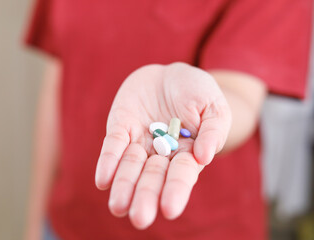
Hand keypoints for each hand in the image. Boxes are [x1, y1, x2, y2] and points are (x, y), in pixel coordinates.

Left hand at [95, 62, 231, 228]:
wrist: (171, 75)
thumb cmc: (198, 93)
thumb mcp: (215, 107)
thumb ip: (213, 130)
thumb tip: (204, 157)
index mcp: (187, 153)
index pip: (181, 175)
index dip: (175, 190)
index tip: (169, 210)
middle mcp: (161, 153)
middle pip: (152, 177)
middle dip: (146, 196)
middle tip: (140, 218)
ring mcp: (139, 141)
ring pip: (130, 166)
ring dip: (124, 185)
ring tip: (118, 206)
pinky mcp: (121, 127)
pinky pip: (113, 145)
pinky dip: (108, 161)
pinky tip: (103, 180)